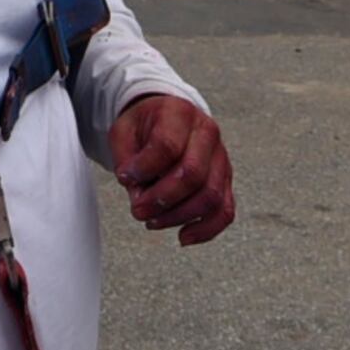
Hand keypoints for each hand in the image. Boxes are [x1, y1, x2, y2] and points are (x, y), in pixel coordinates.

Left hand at [109, 93, 235, 244]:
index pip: (167, 145)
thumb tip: (135, 190)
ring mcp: (221, 157)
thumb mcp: (124, 131)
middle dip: (161, 200)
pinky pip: (225, 210)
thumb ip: (127, 159)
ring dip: (178, 217)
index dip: (144, 168)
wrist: (168, 119)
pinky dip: (206, 229)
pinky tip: (183, 237)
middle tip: (138, 211)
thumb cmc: (145, 127)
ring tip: (152, 222)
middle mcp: (207, 133)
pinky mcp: (225, 180)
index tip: (125, 178)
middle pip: (193, 174)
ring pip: (210, 196)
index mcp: (179, 113)